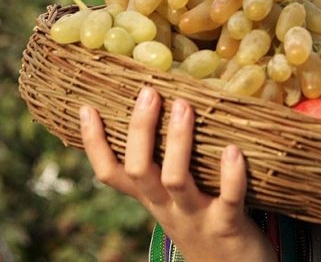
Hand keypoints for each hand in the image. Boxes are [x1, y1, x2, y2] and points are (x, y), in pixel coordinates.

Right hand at [79, 86, 275, 261]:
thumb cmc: (206, 223)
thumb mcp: (178, 198)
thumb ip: (170, 164)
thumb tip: (171, 108)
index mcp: (152, 199)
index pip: (111, 174)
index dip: (94, 145)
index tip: (87, 107)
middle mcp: (167, 208)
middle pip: (140, 171)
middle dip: (140, 131)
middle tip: (148, 93)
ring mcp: (195, 218)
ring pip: (176, 181)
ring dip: (178, 142)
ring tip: (184, 106)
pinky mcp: (227, 226)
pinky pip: (228, 199)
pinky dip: (230, 176)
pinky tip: (233, 150)